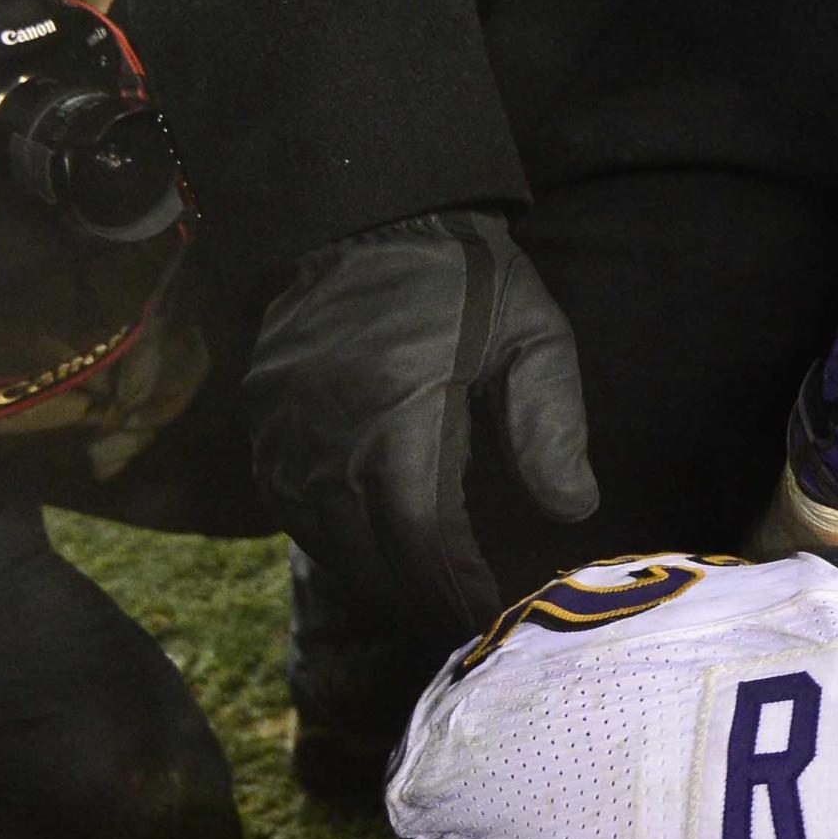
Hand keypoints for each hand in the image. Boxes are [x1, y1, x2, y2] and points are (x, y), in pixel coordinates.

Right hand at [245, 210, 596, 632]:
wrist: (364, 216)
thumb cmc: (465, 279)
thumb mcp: (533, 335)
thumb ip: (552, 423)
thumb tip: (575, 508)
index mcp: (399, 413)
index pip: (421, 533)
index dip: (454, 585)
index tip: (490, 614)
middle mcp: (328, 434)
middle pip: (369, 551)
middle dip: (419, 596)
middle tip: (464, 622)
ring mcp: (285, 431)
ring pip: (325, 538)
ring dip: (376, 577)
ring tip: (427, 599)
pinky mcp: (262, 423)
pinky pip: (291, 508)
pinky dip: (334, 542)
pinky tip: (374, 554)